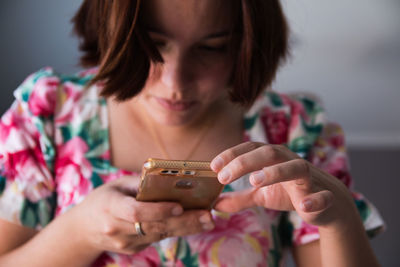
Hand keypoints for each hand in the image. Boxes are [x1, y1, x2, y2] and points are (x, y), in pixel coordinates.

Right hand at [70, 176, 214, 254]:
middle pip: (154, 227)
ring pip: (160, 235)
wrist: (83, 230)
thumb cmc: (103, 200)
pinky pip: (157, 238)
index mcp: (110, 208)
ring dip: (186, 228)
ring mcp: (125, 243)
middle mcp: (116, 229)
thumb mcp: (117, 185)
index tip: (179, 207)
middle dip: (183, 222)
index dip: (158, 210)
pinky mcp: (133, 249)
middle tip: (206, 216)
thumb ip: (140, 182)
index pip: (135, 212)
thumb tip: (170, 178)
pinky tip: (193, 224)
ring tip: (207, 220)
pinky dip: (175, 230)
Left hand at [210, 142, 355, 227]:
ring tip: (254, 182)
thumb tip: (215, 204)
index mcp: (274, 159)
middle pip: (269, 152)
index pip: (251, 148)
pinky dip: (314, 199)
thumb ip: (241, 198)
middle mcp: (290, 162)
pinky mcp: (324, 196)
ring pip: (296, 167)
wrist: (329, 204)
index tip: (213, 166)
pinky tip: (303, 206)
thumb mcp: (262, 196)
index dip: (232, 154)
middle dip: (245, 162)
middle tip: (223, 177)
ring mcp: (309, 178)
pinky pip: (322, 196)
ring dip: (275, 172)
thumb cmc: (292, 192)